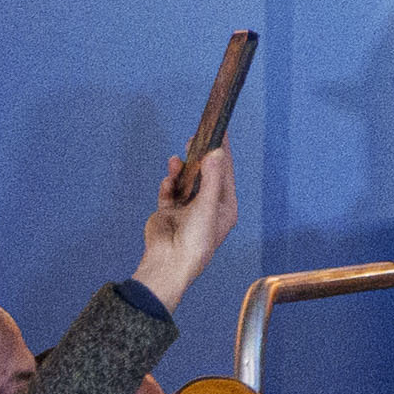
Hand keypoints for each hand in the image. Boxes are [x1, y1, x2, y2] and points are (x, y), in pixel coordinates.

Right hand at [133, 135, 239, 307]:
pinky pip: (169, 193)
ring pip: (185, 182)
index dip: (223, 152)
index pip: (225, 172)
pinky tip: (167, 181)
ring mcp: (187, 210)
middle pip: (205, 174)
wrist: (169, 261)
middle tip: (194, 139)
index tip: (220, 132)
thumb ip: (212, 177)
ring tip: (176, 160)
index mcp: (224, 206)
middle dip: (199, 157)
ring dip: (181, 170)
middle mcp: (207, 207)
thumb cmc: (196, 239)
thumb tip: (216, 152)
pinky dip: (168, 185)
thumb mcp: (208, 205)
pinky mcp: (169, 213)